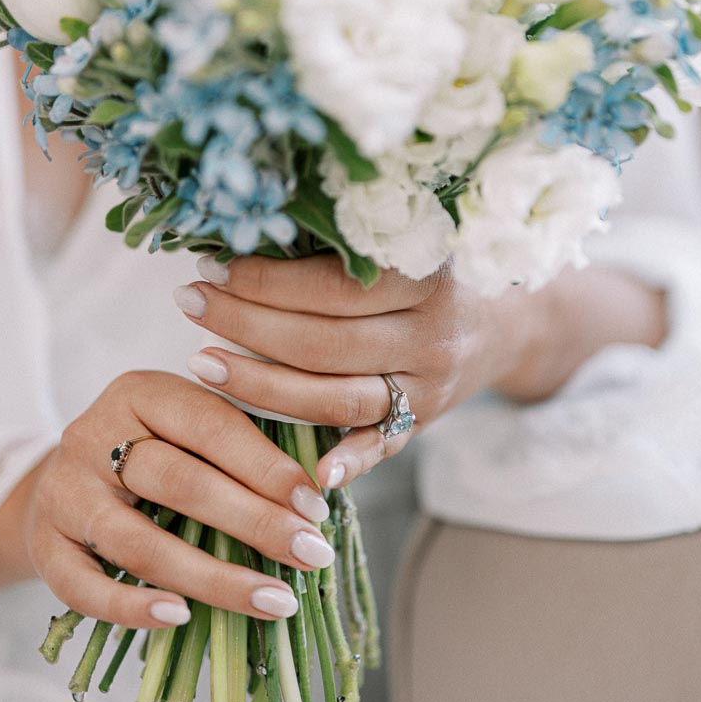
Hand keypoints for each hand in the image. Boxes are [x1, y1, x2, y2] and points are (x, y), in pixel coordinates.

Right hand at [0, 371, 337, 623]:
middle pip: (180, 483)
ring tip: (275, 599)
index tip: (317, 507)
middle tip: (313, 555)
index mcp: (141, 392)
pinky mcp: (45, 547)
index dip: (267, 467)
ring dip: (214, 578)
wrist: (58, 483)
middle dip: (255, 522)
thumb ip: (248, 445)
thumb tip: (326, 489)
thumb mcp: (191, 428)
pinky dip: (132, 607)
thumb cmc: (156, 454)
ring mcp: (64, 493)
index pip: (211, 425)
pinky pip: (85, 587)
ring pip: (140, 542)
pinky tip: (181, 618)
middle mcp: (93, 435)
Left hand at [177, 253, 667, 491]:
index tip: (211, 267)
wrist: (511, 323)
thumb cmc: (437, 272)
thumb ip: (347, 244)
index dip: (266, 281)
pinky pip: (378, 449)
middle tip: (189, 304)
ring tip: (202, 364)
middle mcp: (431, 337)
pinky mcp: (421, 426)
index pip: (332, 287)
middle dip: (245, 326)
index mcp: (426, 279)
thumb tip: (249, 228)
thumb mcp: (410, 244)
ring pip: (336, 399)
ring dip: (262, 388)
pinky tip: (303, 474)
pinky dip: (344, 464)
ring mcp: (428, 389)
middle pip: (323, 343)